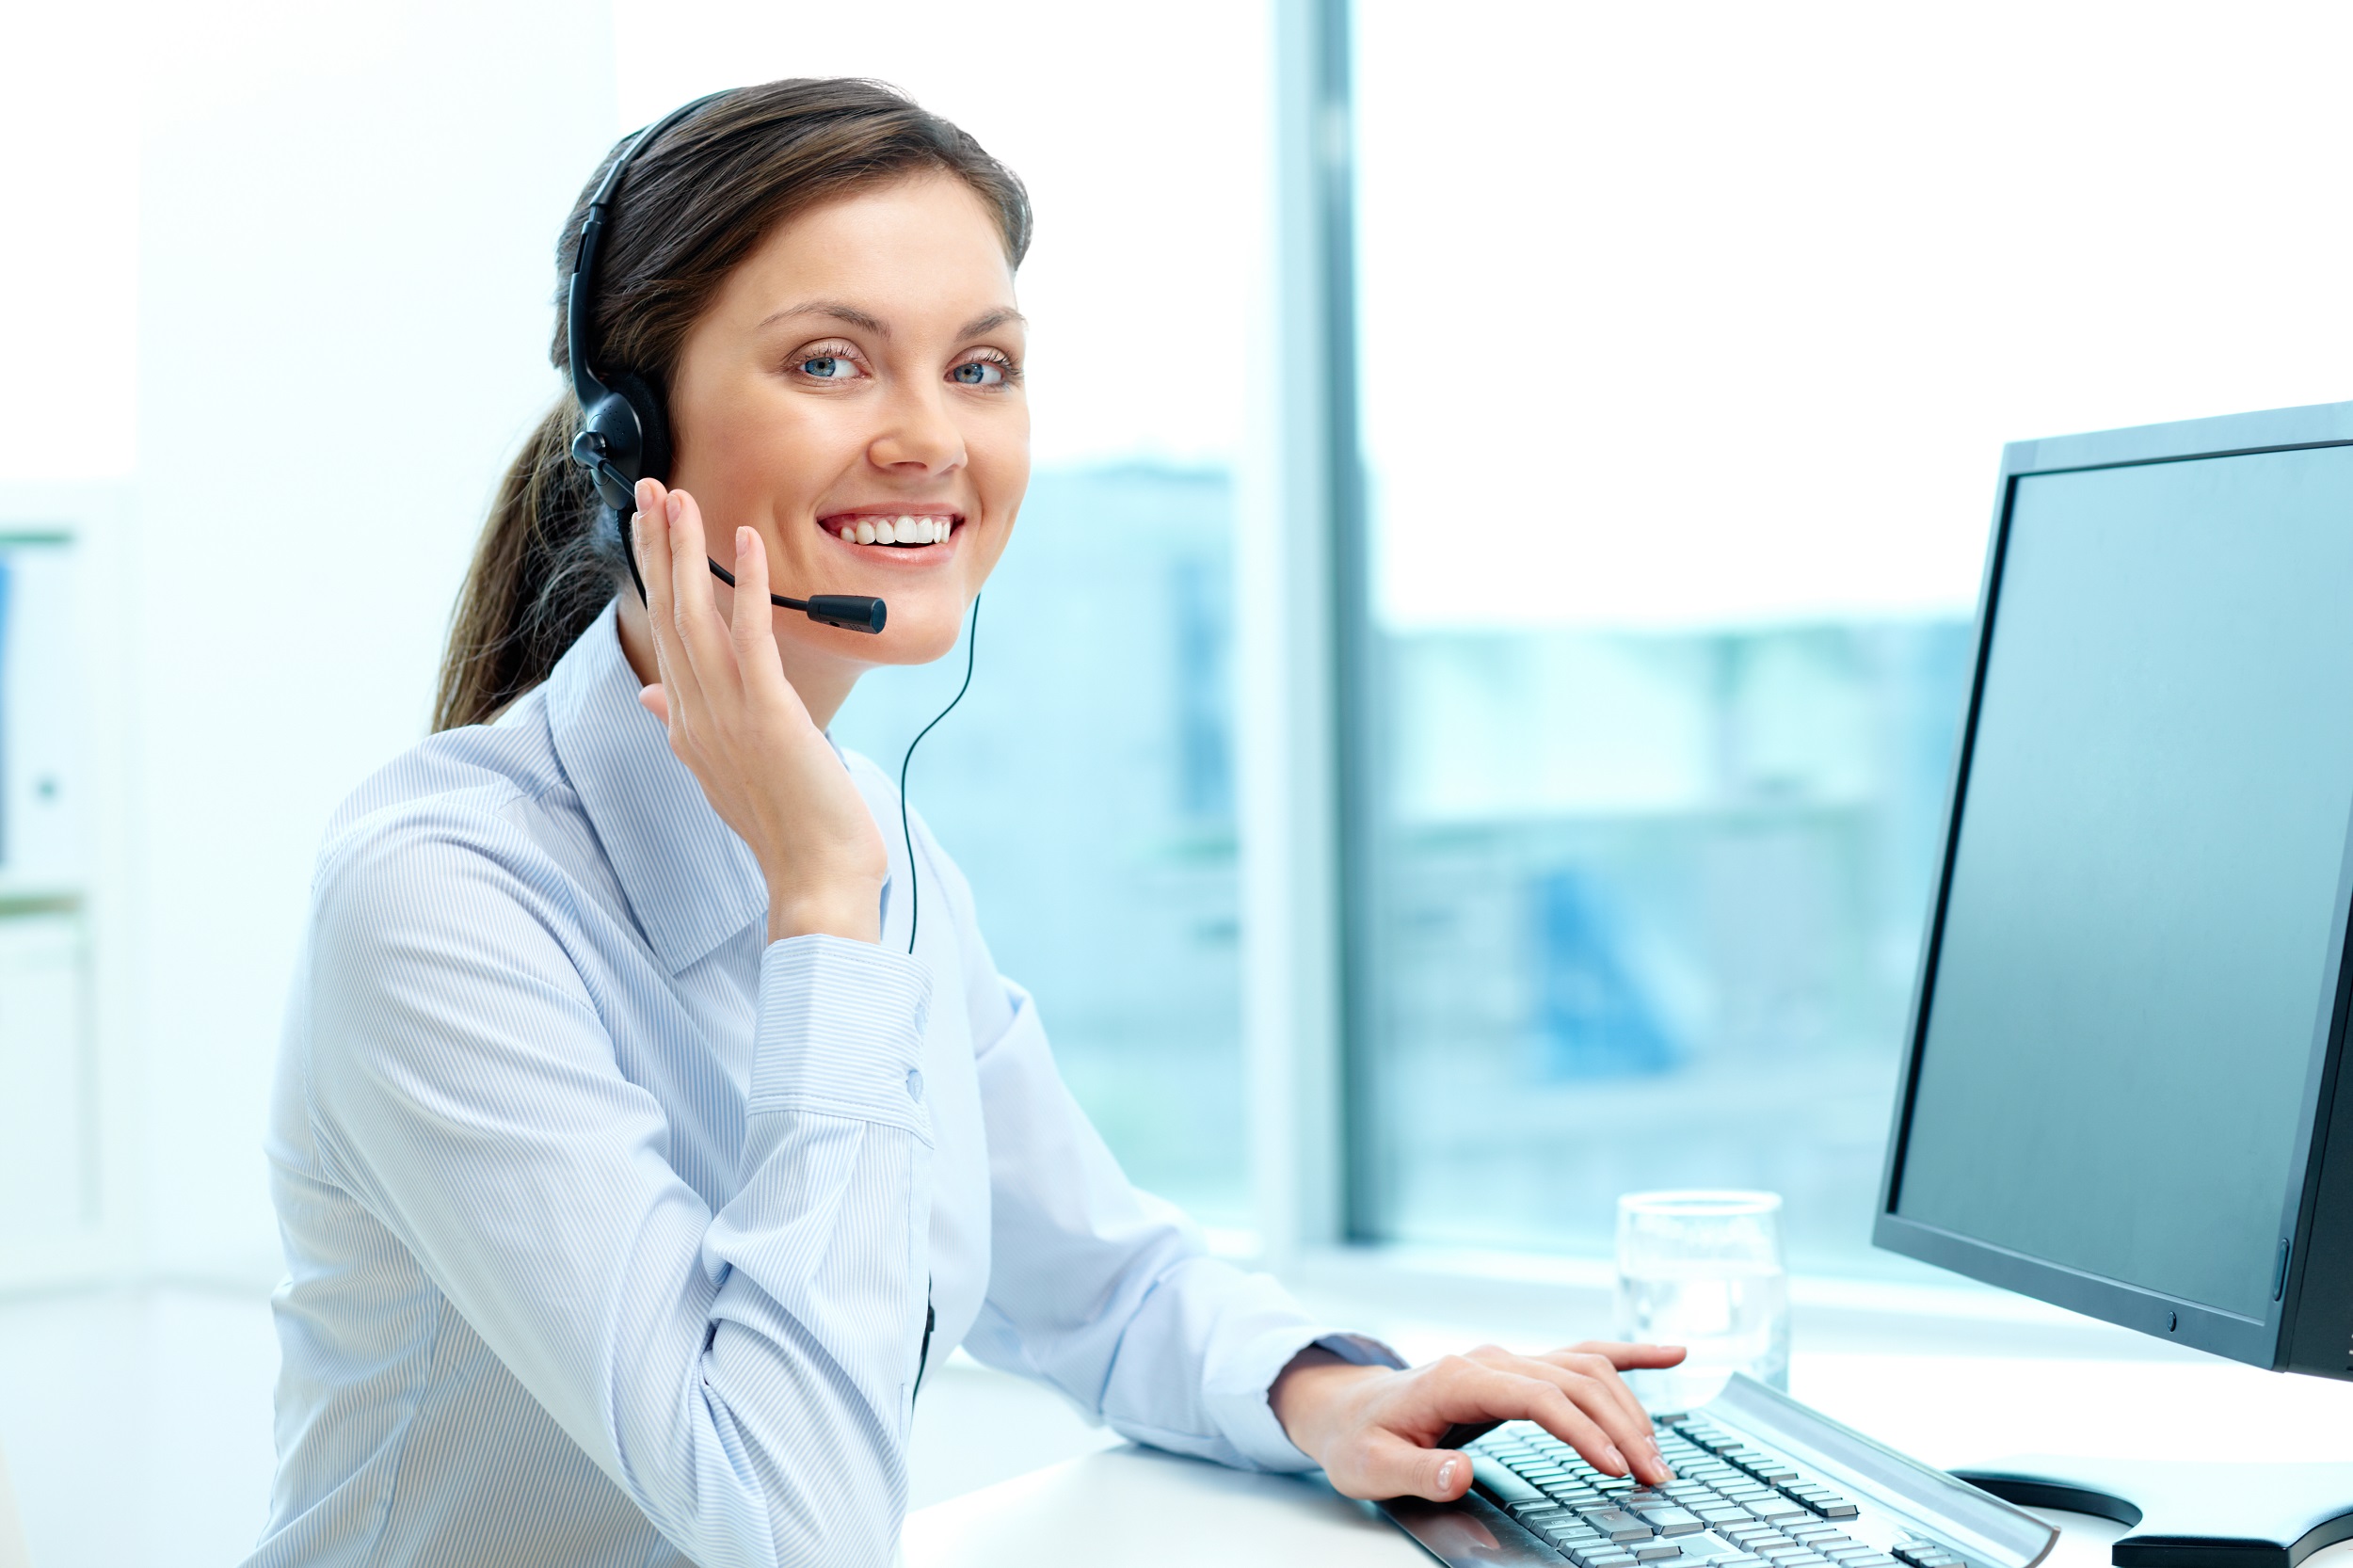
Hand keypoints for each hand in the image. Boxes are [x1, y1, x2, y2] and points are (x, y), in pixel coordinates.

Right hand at [631, 479, 887, 943]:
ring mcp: (727, 714)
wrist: (814, 878)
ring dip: (684, 552)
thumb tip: (651, 698)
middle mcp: (694, 715)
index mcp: (686, 725)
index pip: (661, 634)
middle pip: (665, 614)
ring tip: (676, 496)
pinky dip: (746, 587)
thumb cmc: (785, 828)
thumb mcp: (723, 772)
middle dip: (654, 547)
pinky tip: (745, 541)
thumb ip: (684, 729)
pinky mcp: (767, 714)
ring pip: (693, 617)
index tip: (646, 527)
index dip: (651, 575)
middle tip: (647, 488)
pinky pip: (751, 637)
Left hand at [1269, 1341, 1685, 1501]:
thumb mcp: (1371, 1467)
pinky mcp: (1521, 1369)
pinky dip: (1630, 1354)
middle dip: (1621, 1427)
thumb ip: (1414, 1471)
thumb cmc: (1358, 1439)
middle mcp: (1492, 1360)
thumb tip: (1459, 1473)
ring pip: (1586, 1367)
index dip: (1582, 1430)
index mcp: (1459, 1378)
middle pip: (1574, 1380)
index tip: (1615, 1468)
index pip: (1538, 1397)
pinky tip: (1672, 1354)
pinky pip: (1583, 1353)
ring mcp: (1509, 1360)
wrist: (1346, 1408)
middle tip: (1654, 1477)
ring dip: (1630, 1407)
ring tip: (1659, 1458)